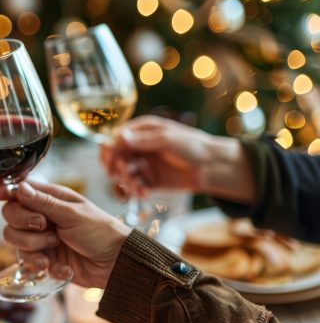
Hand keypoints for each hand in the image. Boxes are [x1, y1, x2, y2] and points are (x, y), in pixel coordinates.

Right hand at [0, 181, 130, 288]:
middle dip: (23, 223)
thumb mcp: (73, 214)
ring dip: (33, 246)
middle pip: (10, 215)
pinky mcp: (43, 259)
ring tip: (55, 247)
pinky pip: (27, 262)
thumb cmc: (101, 231)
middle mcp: (41, 216)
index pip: (19, 191)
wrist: (116, 265)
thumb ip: (44, 203)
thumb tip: (19, 188)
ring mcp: (40, 238)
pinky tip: (63, 268)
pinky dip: (44, 266)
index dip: (3, 191)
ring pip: (13, 239)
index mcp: (50, 198)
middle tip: (44, 227)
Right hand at [100, 116, 254, 203]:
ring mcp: (143, 164)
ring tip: (136, 187)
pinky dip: (135, 190)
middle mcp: (140, 146)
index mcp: (143, 130)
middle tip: (123, 174)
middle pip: (116, 156)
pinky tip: (143, 193)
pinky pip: (134, 186)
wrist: (211, 168)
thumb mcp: (167, 139)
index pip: (118, 138)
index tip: (111, 159)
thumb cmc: (193, 146)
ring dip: (126, 181)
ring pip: (122, 173)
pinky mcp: (148, 181)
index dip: (111, 148)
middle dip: (117, 166)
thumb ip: (143, 140)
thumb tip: (120, 136)